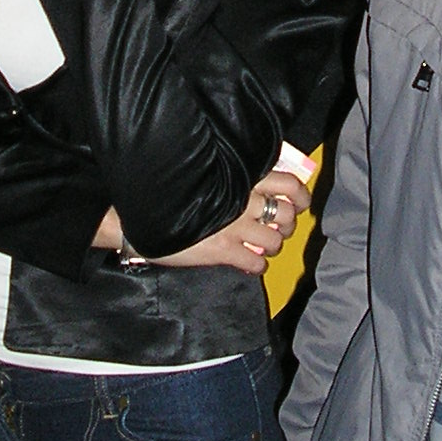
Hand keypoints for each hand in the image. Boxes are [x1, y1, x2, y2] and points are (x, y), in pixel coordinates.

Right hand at [146, 169, 311, 275]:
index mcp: (242, 175)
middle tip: (279, 229)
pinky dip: (258, 266)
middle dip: (288, 225)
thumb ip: (234, 178)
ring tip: (262, 246)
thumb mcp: (207, 174)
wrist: (141, 212)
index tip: (300, 203)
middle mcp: (244, 198)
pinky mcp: (223, 250)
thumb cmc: (173, 190)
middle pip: (288, 214)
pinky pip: (256, 263)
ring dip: (273, 246)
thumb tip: (257, 186)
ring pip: (275, 241)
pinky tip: (249, 264)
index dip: (300, 195)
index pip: (289, 182)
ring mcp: (235, 225)